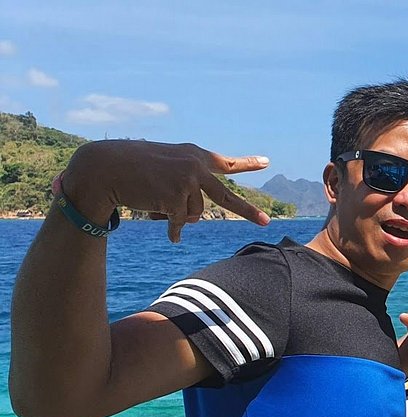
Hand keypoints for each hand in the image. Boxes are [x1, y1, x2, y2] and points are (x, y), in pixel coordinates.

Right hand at [62, 139, 271, 243]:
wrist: (105, 167)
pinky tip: (170, 235)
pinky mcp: (177, 198)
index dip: (247, 163)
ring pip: (194, 214)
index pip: (224, 162)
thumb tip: (195, 220)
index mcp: (192, 155)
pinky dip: (174, 230)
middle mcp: (195, 166)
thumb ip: (185, 185)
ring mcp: (187, 181)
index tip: (266, 162)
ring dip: (177, 216)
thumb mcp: (163, 166)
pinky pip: (181, 223)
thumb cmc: (130, 167)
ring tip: (155, 202)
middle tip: (266, 222)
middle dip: (247, 211)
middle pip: (225, 196)